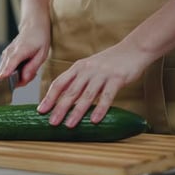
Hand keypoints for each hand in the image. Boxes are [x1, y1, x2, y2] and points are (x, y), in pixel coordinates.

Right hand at [0, 22, 49, 85]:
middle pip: (3, 74)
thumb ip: (32, 68)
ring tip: (29, 69)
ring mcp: (5, 54)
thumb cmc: (39, 39)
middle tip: (30, 75)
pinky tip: (24, 66)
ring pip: (5, 73)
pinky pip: (7, 69)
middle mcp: (9, 53)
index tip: (9, 83)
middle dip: (16, 80)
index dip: (7, 77)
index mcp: (19, 52)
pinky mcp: (5, 55)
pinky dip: (15, 71)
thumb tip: (23, 79)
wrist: (33, 25)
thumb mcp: (42, 54)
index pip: (8, 67)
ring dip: (16, 76)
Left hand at [37, 42, 156, 127]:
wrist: (134, 49)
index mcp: (78, 67)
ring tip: (69, 125)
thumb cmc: (110, 62)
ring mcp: (102, 74)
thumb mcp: (89, 68)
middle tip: (51, 122)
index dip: (49, 97)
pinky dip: (100, 109)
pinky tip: (94, 120)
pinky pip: (107, 96)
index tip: (41, 110)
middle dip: (59, 108)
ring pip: (86, 95)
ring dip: (77, 112)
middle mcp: (87, 70)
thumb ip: (78, 81)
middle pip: (70, 91)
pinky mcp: (117, 79)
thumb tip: (64, 100)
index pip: (59, 83)